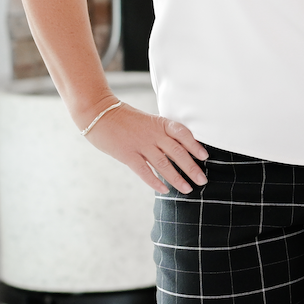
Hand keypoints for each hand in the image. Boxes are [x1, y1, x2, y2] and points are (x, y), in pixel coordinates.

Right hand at [84, 100, 207, 192]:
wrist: (99, 113)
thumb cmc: (125, 118)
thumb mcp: (148, 121)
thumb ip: (161, 134)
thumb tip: (176, 150)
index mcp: (160, 123)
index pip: (183, 134)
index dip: (195, 145)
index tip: (205, 156)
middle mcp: (153, 134)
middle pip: (177, 153)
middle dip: (192, 168)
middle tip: (202, 180)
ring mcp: (140, 144)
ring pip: (164, 164)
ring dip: (177, 178)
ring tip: (188, 189)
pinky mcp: (127, 154)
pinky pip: (144, 171)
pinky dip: (155, 182)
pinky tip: (164, 190)